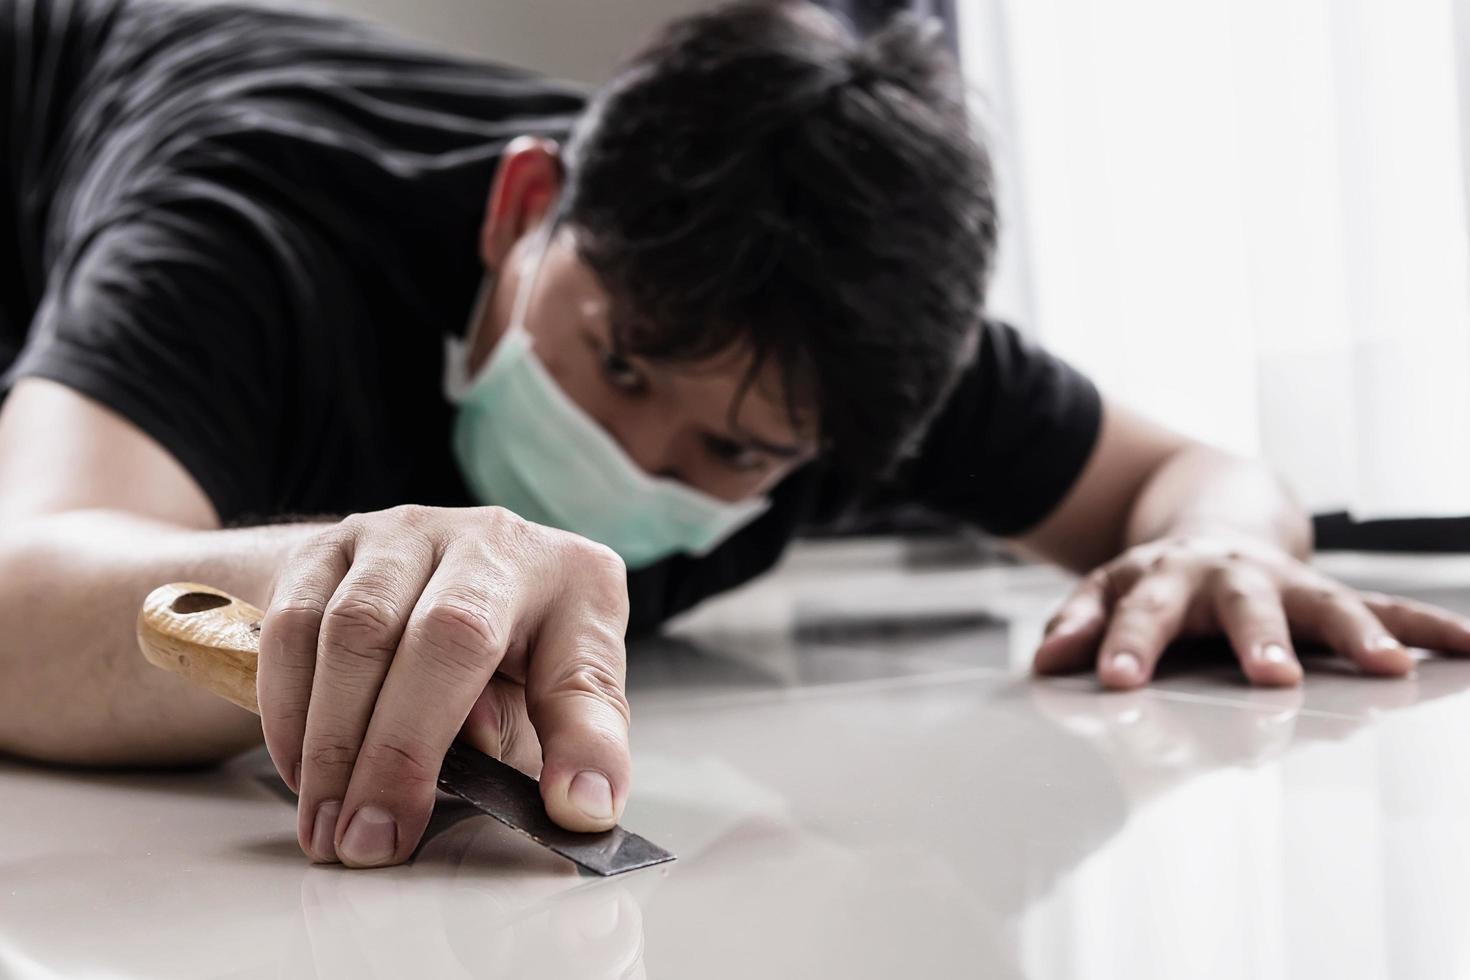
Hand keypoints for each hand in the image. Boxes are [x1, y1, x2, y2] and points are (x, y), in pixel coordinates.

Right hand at [257, 504, 631, 867]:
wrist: (433, 582)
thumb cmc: (514, 652)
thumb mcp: (563, 698)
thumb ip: (571, 744)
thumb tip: (578, 803)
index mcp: (576, 580)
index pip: (573, 669)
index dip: (576, 745)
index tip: (567, 809)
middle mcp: (492, 541)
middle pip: (444, 638)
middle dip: (400, 754)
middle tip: (373, 842)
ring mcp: (406, 534)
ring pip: (354, 629)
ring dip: (333, 741)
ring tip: (328, 824)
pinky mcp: (331, 545)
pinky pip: (293, 624)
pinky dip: (289, 707)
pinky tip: (301, 770)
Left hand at [1032, 533, 1469, 688]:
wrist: (1209, 530)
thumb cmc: (1153, 584)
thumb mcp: (1105, 593)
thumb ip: (1077, 626)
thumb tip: (1042, 665)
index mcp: (1164, 578)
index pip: (1139, 614)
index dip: (1124, 646)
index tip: (1115, 682)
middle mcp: (1229, 575)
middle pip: (1244, 606)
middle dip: (1259, 640)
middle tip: (1274, 677)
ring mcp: (1286, 582)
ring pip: (1327, 605)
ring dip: (1358, 636)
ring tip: (1390, 670)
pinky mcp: (1329, 594)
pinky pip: (1386, 609)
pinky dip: (1428, 628)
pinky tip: (1469, 648)